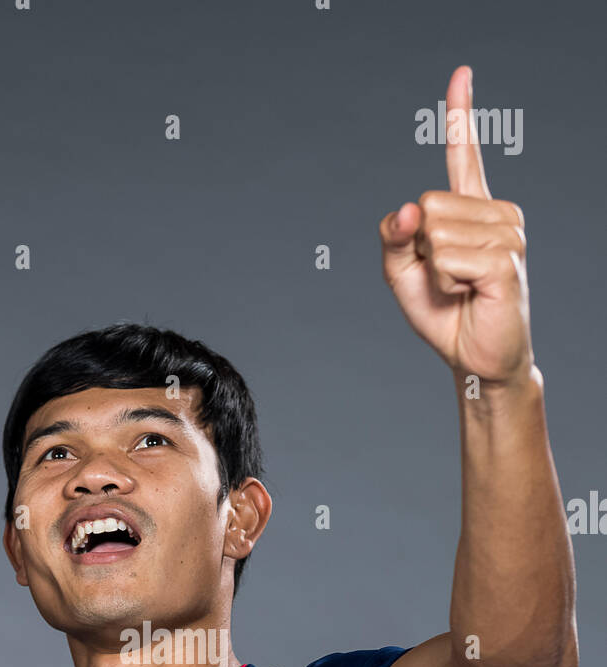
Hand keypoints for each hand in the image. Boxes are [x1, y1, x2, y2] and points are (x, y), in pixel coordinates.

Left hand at [379, 65, 534, 387]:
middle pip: (427, 205)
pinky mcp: (505, 260)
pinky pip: (447, 258)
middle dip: (421, 249)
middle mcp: (495, 212)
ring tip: (461, 289)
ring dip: (434, 271)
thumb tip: (406, 209)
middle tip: (448, 279)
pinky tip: (469, 294)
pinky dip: (445, 283)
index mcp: (471, 209)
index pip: (464, 154)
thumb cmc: (444, 314)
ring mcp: (506, 233)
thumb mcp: (403, 274)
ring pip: (434, 233)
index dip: (460, 114)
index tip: (461, 73)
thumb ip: (393, 237)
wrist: (475, 359)